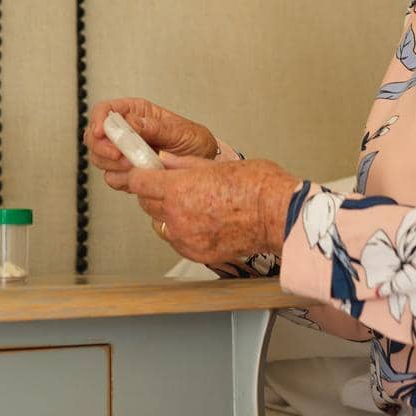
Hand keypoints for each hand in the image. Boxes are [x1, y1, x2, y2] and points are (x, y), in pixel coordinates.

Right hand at [84, 97, 217, 189]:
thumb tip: (132, 121)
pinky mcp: (127, 172)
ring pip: (99, 158)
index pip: (105, 110)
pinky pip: (112, 177)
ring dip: (113, 165)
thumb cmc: (195, 142)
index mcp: (137, 113)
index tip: (101, 132)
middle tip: (120, 156)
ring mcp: (125, 153)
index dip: (98, 120)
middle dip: (103, 147)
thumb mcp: (181, 131)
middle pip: (94, 136)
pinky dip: (121, 179)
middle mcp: (126, 131)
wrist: (205, 165)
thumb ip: (156, 127)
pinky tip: (137, 177)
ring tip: (135, 166)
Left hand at [121, 153, 298, 263]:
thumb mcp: (216, 164)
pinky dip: (182, 232)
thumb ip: (184, 164)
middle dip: (154, 193)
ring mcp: (185, 238)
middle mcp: (177, 216)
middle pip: (146, 204)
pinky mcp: (197, 254)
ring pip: (160, 224)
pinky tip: (200, 221)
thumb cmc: (256, 186)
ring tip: (191, 205)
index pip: (138, 182)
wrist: (278, 215)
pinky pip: (177, 241)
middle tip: (171, 186)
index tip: (145, 173)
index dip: (141, 175)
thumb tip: (165, 161)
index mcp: (178, 188)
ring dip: (167, 214)